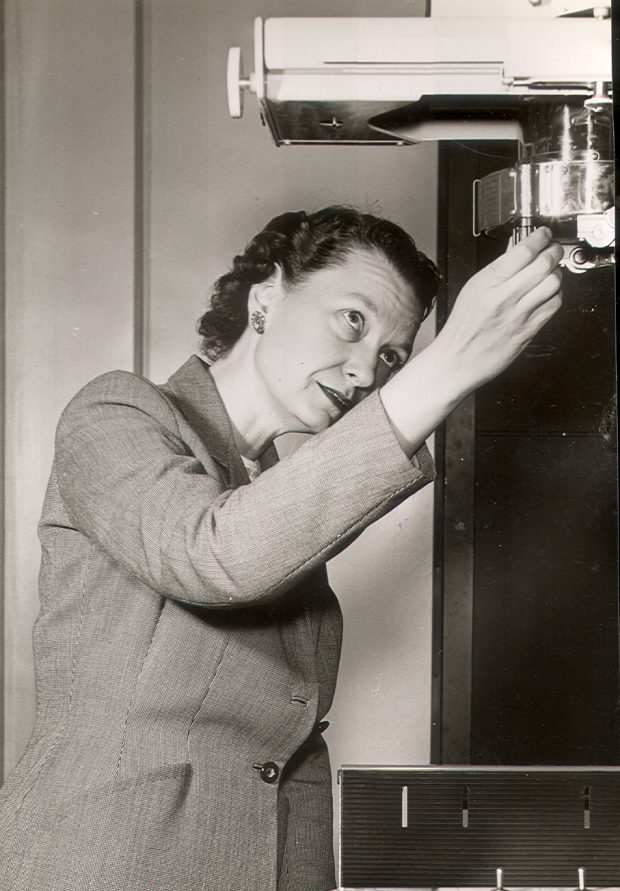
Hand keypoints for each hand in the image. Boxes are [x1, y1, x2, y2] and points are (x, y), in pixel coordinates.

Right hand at [380, 228, 562, 456]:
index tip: (544, 235)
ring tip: (553, 272)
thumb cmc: (462, 328)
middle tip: (555, 250)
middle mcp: (503, 297)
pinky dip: (556, 296)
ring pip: (552, 284)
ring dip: (557, 274)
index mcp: (486, 283)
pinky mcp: (527, 332)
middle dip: (554, 252)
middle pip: (542, 264)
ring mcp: (517, 315)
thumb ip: (495, 272)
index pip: (522, 252)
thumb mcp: (471, 291)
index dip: (540, 239)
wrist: (456, 360)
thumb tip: (516, 253)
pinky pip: (552, 307)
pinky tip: (549, 295)